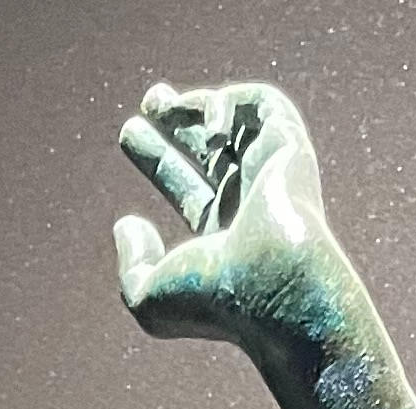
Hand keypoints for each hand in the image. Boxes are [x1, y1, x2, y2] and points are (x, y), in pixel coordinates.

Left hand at [114, 81, 335, 353]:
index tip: (127, 132)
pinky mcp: (290, 150)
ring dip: (198, 104)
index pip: (189, 190)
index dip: (156, 159)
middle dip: (181, 120)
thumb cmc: (213, 300)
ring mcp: (272, 176)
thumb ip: (131, 266)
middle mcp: (250, 205)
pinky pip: (264, 106)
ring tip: (157, 102)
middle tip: (151, 100)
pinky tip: (209, 128)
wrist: (271, 287)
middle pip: (212, 152)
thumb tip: (125, 224)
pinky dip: (231, 103)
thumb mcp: (150, 298)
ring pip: (238, 124)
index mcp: (222, 239)